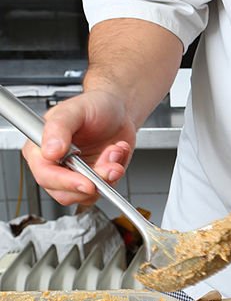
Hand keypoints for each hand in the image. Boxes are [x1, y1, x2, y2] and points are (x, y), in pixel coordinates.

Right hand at [22, 90, 136, 205]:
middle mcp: (54, 164)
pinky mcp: (93, 179)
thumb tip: (49, 151)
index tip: (86, 183)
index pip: (45, 174)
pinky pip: (103, 189)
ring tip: (114, 151)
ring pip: (86, 195)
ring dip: (107, 175)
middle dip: (92, 181)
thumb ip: (59, 127)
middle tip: (110, 165)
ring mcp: (74, 174)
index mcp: (40, 147)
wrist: (119, 109)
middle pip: (64, 192)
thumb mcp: (75, 110)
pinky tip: (117, 153)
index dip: (65, 182)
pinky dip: (116, 173)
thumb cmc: (94, 105)